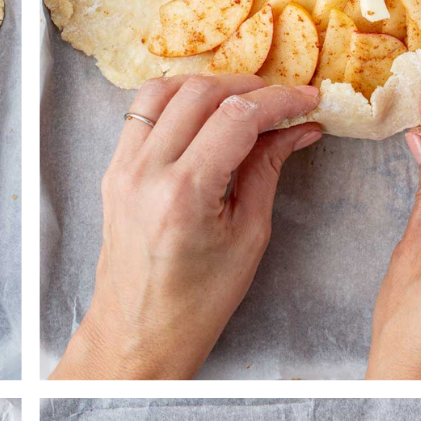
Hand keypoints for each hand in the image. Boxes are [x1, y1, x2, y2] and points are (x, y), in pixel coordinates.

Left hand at [51, 76, 320, 379]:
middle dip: (248, 87)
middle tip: (282, 100)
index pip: (237, 117)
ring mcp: (122, 169)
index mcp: (183, 194)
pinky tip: (205, 116)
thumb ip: (267, 170)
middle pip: (200, 93)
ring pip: (163, 91)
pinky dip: (176, 102)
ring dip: (208, 86)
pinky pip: (142, 114)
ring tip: (244, 102)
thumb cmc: (197, 302)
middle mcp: (145, 173)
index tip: (308, 98)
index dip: (280, 100)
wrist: (138, 334)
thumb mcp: (248, 237)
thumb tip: (297, 128)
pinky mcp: (113, 171)